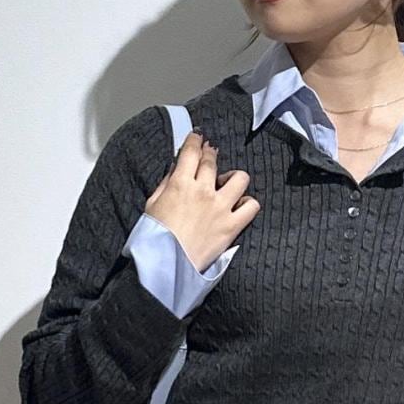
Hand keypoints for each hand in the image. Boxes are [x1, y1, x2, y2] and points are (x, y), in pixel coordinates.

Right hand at [146, 131, 259, 273]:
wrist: (166, 266)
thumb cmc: (154, 239)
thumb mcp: (152, 205)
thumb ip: (165, 184)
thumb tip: (175, 169)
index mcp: (180, 183)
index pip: (191, 152)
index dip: (195, 140)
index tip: (198, 137)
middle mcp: (203, 191)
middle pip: (212, 161)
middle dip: (210, 152)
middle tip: (210, 152)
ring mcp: (220, 208)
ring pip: (239, 178)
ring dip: (234, 177)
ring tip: (228, 182)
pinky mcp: (232, 226)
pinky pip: (251, 206)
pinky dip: (248, 203)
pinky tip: (240, 205)